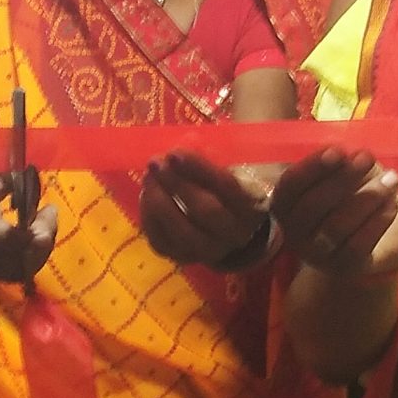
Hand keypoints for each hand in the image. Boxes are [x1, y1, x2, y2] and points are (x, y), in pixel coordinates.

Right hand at [0, 171, 58, 282]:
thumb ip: (16, 180)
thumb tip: (39, 182)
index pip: (2, 237)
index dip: (30, 234)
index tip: (48, 209)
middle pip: (16, 261)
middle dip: (43, 241)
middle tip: (49, 214)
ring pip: (17, 271)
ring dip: (38, 251)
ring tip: (42, 226)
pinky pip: (9, 273)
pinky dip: (27, 258)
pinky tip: (30, 238)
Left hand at [139, 151, 268, 266]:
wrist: (230, 235)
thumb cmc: (227, 194)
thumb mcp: (229, 173)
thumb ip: (211, 157)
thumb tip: (187, 139)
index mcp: (250, 208)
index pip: (226, 187)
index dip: (198, 168)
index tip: (174, 152)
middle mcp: (233, 235)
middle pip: (205, 211)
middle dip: (176, 184)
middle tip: (156, 163)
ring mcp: (208, 252)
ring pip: (181, 231)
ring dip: (159, 201)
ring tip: (148, 177)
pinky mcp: (183, 259)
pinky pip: (162, 241)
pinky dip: (149, 217)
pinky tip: (146, 195)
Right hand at [272, 148, 397, 277]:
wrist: (361, 240)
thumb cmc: (343, 199)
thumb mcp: (335, 178)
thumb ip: (339, 164)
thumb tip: (357, 155)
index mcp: (283, 206)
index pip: (291, 185)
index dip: (313, 167)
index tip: (338, 150)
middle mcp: (293, 233)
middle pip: (314, 205)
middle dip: (344, 178)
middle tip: (368, 158)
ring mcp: (316, 254)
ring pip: (338, 226)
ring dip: (367, 198)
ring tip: (392, 178)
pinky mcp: (343, 267)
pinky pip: (358, 244)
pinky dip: (377, 221)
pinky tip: (392, 203)